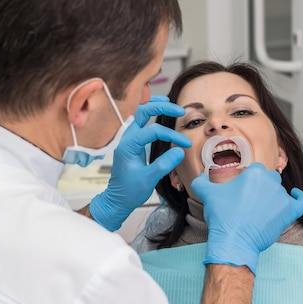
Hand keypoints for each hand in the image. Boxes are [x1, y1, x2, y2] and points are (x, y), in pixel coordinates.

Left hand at [90, 96, 191, 231]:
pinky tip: (161, 113)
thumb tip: (180, 151)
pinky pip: (141, 121)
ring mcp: (128, 139)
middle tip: (180, 110)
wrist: (117, 199)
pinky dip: (151, 114)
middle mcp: (126, 138)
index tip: (185, 143)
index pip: (152, 131)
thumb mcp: (148, 180)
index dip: (171, 135)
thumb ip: (163, 165)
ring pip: (140, 113)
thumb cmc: (129, 191)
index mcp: (128, 146)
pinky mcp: (133, 142)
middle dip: (161, 108)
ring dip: (155, 106)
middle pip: (142, 111)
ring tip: (170, 104)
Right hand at [191, 163, 302, 273]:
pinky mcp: (289, 212)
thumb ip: (201, 182)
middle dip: (261, 188)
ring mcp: (281, 197)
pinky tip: (295, 197)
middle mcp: (270, 181)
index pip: (256, 171)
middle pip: (269, 179)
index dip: (249, 181)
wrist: (233, 240)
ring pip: (281, 192)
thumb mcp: (208, 195)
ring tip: (262, 210)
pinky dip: (299, 198)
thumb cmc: (223, 217)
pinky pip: (301, 202)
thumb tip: (200, 178)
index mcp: (254, 173)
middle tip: (251, 202)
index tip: (244, 190)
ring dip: (274, 198)